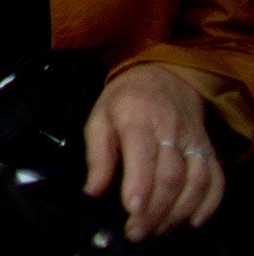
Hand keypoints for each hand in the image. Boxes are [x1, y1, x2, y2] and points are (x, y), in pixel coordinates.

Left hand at [84, 63, 223, 240]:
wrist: (164, 77)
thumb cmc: (125, 100)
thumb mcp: (99, 117)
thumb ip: (97, 155)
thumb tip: (92, 191)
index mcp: (137, 117)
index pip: (142, 153)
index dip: (139, 185)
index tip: (132, 211)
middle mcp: (170, 130)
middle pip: (169, 175)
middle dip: (154, 209)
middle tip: (137, 231)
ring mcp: (194, 141)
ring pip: (195, 182)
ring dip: (178, 212)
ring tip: (158, 230)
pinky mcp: (209, 150)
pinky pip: (217, 181)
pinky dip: (209, 205)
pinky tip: (192, 221)